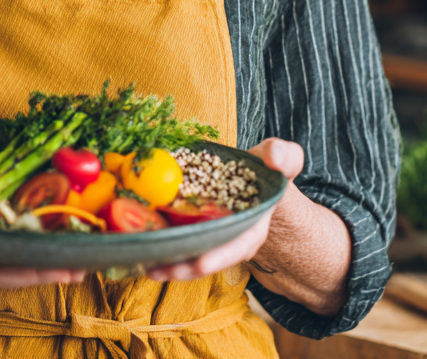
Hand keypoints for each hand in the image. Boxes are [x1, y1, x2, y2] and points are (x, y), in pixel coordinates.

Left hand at [146, 138, 303, 281]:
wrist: (253, 176)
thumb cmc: (267, 169)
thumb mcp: (282, 160)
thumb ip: (283, 157)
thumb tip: (274, 157)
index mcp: (254, 226)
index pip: (239, 245)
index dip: (220, 255)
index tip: (201, 263)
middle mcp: (231, 238)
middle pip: (209, 258)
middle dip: (186, 267)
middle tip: (163, 270)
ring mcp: (211, 236)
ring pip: (190, 255)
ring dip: (170, 264)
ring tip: (148, 267)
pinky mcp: (194, 229)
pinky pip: (179, 242)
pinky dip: (162, 247)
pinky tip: (143, 251)